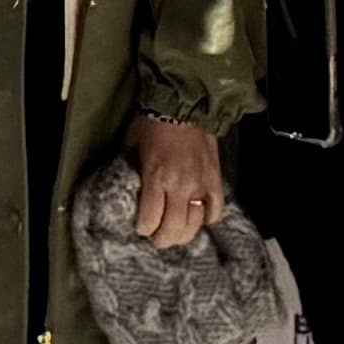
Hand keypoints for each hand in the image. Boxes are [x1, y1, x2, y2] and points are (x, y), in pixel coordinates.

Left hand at [127, 115, 225, 251]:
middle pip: (173, 229)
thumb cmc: (153, 123)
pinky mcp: (216, 180)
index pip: (150, 219)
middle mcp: (180, 186)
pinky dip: (207, 218)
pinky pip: (215, 211)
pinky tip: (198, 217)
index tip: (141, 228)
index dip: (143, 229)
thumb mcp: (132, 145)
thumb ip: (131, 170)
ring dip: (183, 234)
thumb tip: (128, 190)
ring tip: (176, 233)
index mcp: (156, 177)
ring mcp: (201, 185)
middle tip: (157, 239)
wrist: (186, 105)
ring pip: (194, 225)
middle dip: (162, 239)